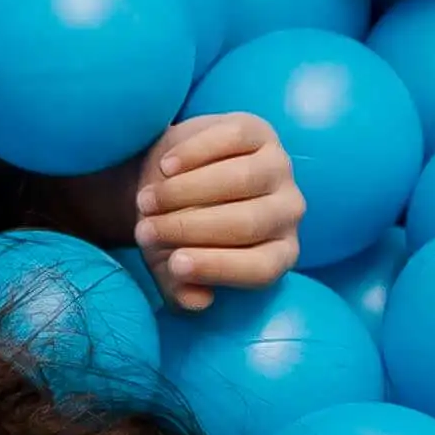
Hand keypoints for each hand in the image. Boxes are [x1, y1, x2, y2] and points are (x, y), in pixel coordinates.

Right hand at [135, 111, 304, 311]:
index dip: (220, 268)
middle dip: (189, 228)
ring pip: (240, 179)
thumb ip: (182, 288)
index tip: (174, 265)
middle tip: (145, 230)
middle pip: (248, 223)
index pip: (261, 268)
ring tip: (147, 200)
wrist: (169, 177)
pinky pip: (232, 140)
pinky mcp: (259, 132)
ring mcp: (279, 168)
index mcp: (279, 253)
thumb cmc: (176, 228)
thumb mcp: (171, 263)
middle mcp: (289, 211)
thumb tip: (197, 302)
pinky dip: (194, 154)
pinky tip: (166, 166)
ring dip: (185, 192)